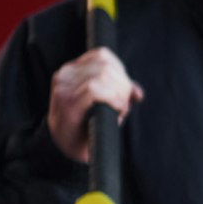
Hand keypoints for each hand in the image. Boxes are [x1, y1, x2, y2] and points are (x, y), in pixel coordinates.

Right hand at [47, 47, 142, 162]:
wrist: (66, 148)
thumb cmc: (86, 125)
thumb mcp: (105, 104)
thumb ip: (120, 93)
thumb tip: (138, 93)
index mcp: (73, 69)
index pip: (102, 55)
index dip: (120, 71)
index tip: (125, 91)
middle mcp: (65, 74)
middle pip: (105, 65)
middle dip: (123, 85)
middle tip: (124, 105)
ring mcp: (63, 86)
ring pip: (102, 75)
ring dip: (119, 93)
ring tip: (119, 109)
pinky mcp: (66, 101)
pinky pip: (95, 89)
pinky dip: (112, 99)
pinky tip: (116, 110)